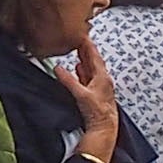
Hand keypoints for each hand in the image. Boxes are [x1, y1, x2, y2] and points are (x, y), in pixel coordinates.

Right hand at [56, 40, 121, 160]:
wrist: (104, 128)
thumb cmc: (97, 112)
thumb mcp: (81, 94)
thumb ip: (68, 80)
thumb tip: (58, 69)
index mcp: (102, 77)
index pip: (94, 56)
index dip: (88, 45)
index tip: (83, 34)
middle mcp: (103, 80)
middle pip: (93, 60)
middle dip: (86, 50)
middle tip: (79, 39)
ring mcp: (100, 86)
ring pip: (91, 69)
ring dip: (84, 60)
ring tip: (77, 51)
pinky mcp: (95, 93)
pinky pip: (88, 77)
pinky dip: (83, 71)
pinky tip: (78, 69)